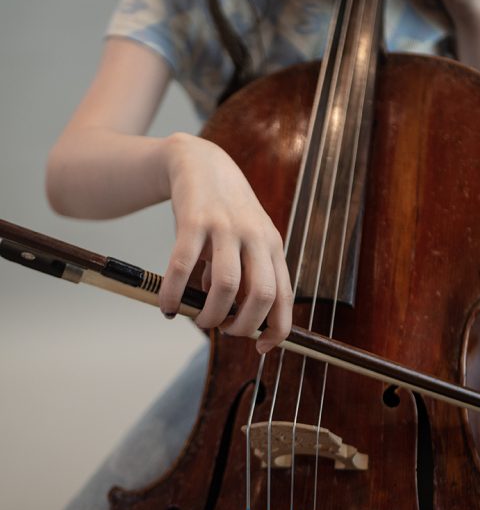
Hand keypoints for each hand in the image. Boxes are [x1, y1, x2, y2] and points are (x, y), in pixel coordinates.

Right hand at [158, 132, 292, 353]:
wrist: (200, 162)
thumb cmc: (224, 211)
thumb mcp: (246, 239)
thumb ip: (244, 274)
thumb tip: (227, 314)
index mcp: (272, 246)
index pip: (283, 296)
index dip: (277, 329)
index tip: (262, 348)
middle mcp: (255, 237)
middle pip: (261, 295)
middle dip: (242, 325)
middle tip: (224, 329)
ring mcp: (226, 227)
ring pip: (226, 285)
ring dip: (211, 314)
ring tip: (198, 317)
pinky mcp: (194, 220)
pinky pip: (183, 267)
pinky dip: (174, 294)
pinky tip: (167, 306)